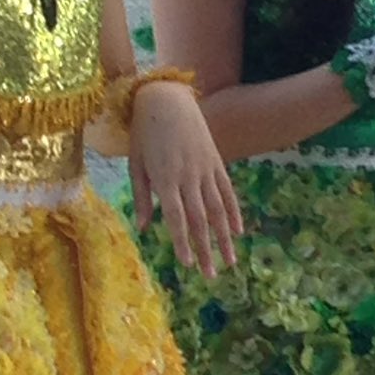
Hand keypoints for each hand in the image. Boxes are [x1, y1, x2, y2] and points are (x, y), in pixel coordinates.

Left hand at [130, 83, 242, 277]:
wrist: (166, 98)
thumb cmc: (144, 132)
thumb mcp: (135, 163)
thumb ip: (142, 197)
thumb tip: (144, 228)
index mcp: (165, 179)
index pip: (177, 219)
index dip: (183, 243)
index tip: (188, 265)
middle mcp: (188, 177)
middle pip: (200, 220)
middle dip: (206, 250)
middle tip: (212, 275)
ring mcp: (205, 169)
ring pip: (218, 209)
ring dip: (224, 238)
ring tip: (231, 260)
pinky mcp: (216, 162)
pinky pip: (227, 191)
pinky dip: (233, 212)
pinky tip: (238, 231)